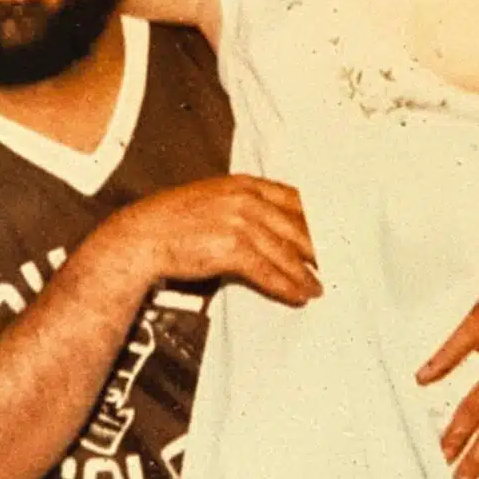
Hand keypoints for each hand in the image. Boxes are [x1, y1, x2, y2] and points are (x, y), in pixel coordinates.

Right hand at [106, 175, 320, 306]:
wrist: (142, 235)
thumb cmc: (177, 220)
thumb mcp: (215, 198)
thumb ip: (246, 204)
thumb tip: (278, 224)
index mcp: (244, 183)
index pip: (294, 199)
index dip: (317, 219)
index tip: (335, 235)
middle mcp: (245, 198)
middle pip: (296, 225)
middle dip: (319, 249)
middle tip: (336, 265)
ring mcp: (239, 222)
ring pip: (285, 252)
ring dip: (305, 273)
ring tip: (318, 287)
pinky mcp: (230, 248)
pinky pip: (267, 271)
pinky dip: (286, 286)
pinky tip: (298, 295)